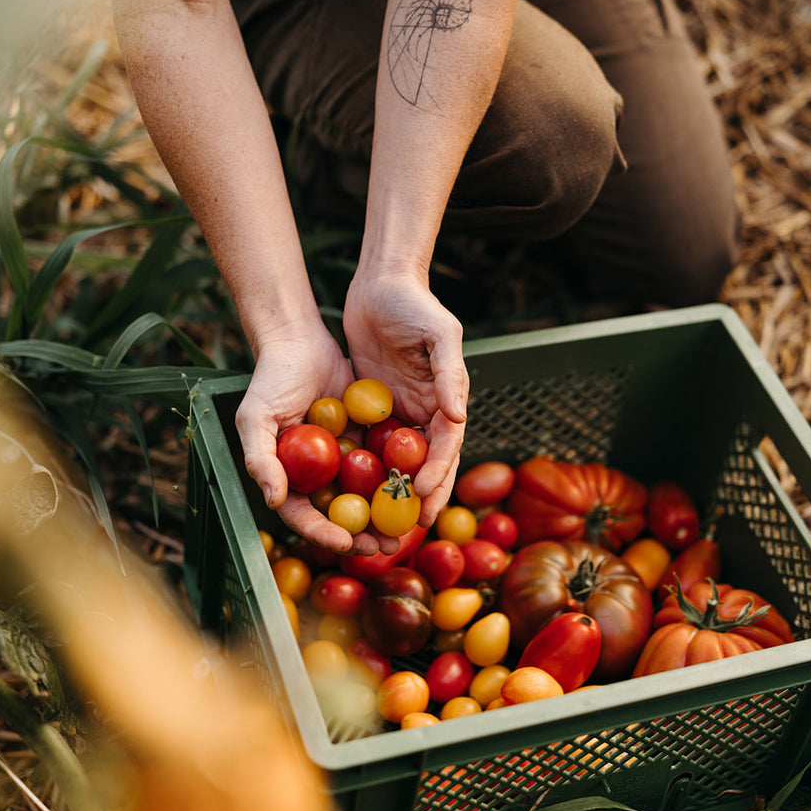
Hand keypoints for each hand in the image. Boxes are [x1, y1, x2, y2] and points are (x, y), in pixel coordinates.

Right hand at [235, 326, 393, 554]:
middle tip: (385, 547)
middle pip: (339, 515)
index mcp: (287, 477)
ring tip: (406, 529)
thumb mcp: (256, 417)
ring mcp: (341, 459)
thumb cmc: (271, 379)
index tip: (347, 541)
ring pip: (365, 496)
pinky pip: (383, 464)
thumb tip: (271, 499)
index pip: (303, 515)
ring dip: (384, 515)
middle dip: (362, 535)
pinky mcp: (365, 440)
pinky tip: (417, 489)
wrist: (300, 341)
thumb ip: (260, 458)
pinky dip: (397, 479)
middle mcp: (315, 474)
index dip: (324, 533)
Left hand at [343, 268, 468, 525]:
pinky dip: (366, 468)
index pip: (446, 446)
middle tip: (406, 527)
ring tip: (380, 522)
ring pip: (397, 461)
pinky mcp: (372, 407)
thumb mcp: (438, 334)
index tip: (423, 497)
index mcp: (446, 399)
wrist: (379, 283)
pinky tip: (351, 492)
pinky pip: (370, 443)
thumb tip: (459, 417)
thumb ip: (449, 375)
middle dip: (419, 498)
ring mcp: (398, 411)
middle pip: (425, 464)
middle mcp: (425, 411)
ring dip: (392, 491)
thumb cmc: (414, 305)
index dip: (438, 474)